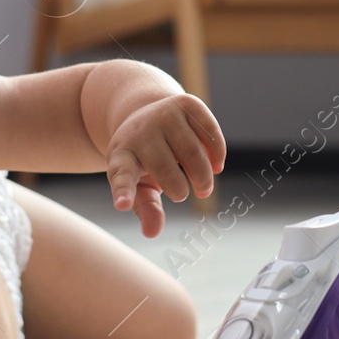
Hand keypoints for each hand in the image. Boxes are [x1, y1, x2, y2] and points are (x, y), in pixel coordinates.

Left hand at [106, 93, 226, 237]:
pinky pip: (210, 133)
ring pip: (192, 152)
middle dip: (180, 189)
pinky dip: (217, 154)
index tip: (122, 205)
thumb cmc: (142, 159)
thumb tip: (152, 233)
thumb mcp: (139, 183)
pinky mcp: (186, 104)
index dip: (123, 191)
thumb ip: (145, 208)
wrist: (146, 112)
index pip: (121, 176)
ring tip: (203, 188)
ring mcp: (163, 114)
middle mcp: (140, 131)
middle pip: (165, 169)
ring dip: (202, 177)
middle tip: (185, 195)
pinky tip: (215, 166)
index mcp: (121, 155)